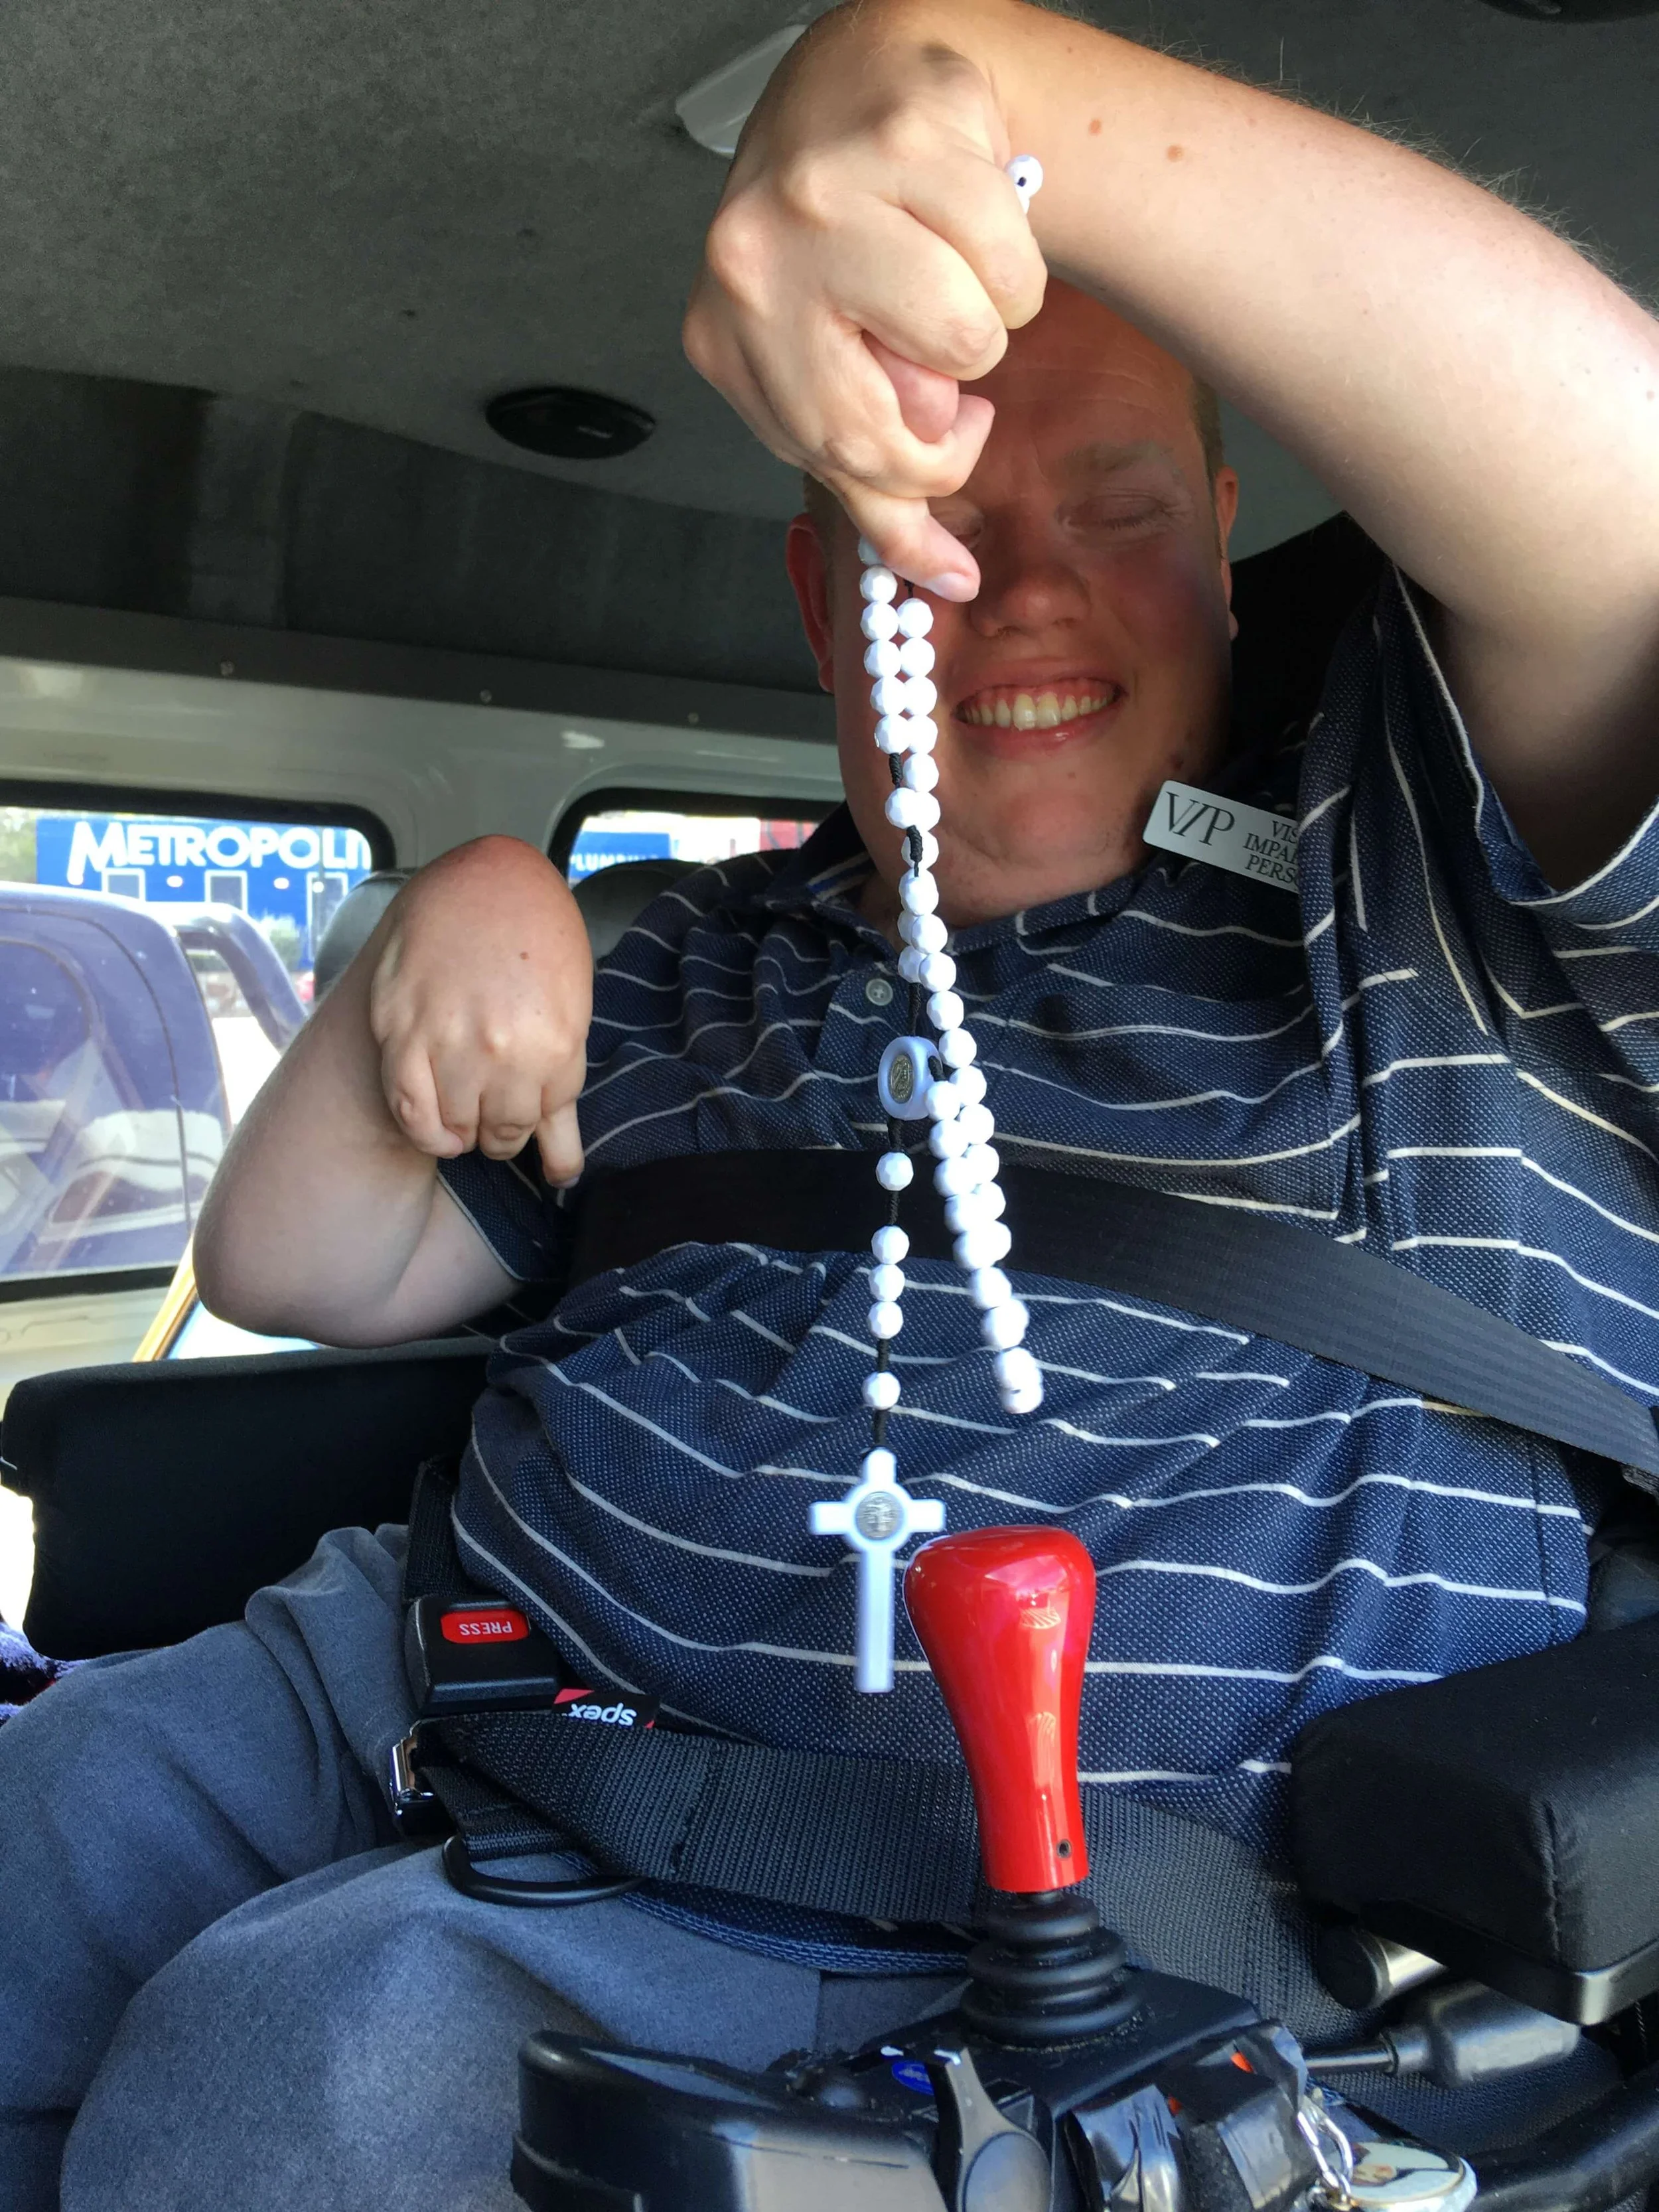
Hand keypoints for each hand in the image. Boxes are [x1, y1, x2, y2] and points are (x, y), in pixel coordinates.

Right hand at [367, 837, 591, 1183]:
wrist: (486, 882)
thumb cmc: (539, 940)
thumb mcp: (572, 1010)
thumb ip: (562, 1082)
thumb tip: (564, 1169)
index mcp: (556, 1048)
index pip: (547, 1125)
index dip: (538, 1136)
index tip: (529, 1134)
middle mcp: (503, 1053)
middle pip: (502, 1131)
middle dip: (502, 1134)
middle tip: (495, 1120)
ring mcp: (448, 1043)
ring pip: (456, 1127)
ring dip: (463, 1132)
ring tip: (465, 1115)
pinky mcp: (402, 1031)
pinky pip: (409, 1109)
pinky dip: (425, 1133)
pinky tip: (436, 1131)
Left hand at [683, 0, 1045, 596]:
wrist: (868, 82)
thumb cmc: (850, 240)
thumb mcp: (838, 372)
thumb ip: (881, 487)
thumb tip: (949, 582)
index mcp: (726, 339)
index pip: (844, 462)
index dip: (922, 472)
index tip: (953, 451)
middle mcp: (752, 265)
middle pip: (901, 421)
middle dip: (954, 415)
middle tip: (949, 365)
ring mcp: (819, 197)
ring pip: (966, 340)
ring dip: (990, 322)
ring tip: (953, 273)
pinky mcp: (904, 144)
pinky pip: (1009, 265)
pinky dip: (1019, 258)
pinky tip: (977, 221)